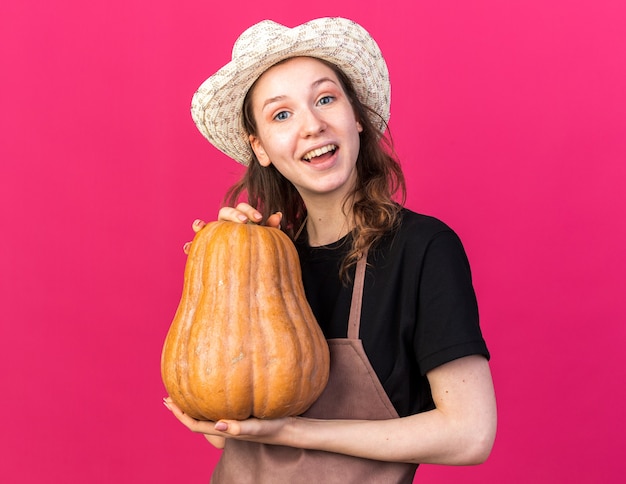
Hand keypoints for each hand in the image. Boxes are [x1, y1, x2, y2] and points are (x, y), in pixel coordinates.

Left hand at [163, 397, 291, 446]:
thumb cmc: (274, 429)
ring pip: (206, 415)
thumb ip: (239, 428)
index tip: (168, 401)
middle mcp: (225, 427)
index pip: (194, 424)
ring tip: (186, 391)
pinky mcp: (240, 417)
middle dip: (181, 409)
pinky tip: (215, 389)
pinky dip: (209, 401)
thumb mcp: (258, 427)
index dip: (179, 414)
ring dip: (193, 405)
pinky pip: (217, 409)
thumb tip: (218, 425)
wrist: (289, 430)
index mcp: (224, 430)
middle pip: (196, 420)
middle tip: (169, 395)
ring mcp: (232, 422)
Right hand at [183, 204, 282, 253]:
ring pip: (207, 227)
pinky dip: (190, 246)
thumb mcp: (266, 240)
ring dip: (201, 225)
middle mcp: (227, 225)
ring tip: (199, 226)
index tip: (259, 218)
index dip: (249, 210)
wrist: (255, 271)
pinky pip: (196, 247)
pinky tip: (187, 248)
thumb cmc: (261, 251)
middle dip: (233, 214)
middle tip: (244, 221)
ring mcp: (215, 236)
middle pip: (225, 212)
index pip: (242, 208)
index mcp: (241, 220)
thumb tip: (278, 215)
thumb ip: (271, 227)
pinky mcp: (206, 250)